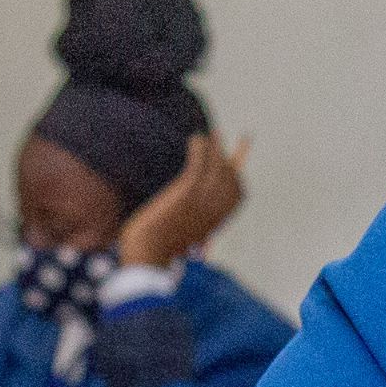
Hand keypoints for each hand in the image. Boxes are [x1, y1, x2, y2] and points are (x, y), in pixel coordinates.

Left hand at [116, 135, 250, 270]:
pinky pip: (200, 164)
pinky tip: (196, 139)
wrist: (148, 253)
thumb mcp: (181, 241)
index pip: (238, 195)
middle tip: (226, 138)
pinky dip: (201, 149)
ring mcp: (202, 200)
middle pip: (231, 176)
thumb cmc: (159, 249)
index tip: (232, 163)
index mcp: (215, 222)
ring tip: (212, 133)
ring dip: (216, 147)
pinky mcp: (187, 192)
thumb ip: (192, 236)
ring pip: (217, 167)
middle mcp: (214, 209)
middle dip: (232, 155)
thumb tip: (194, 242)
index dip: (237, 177)